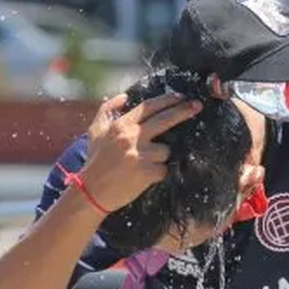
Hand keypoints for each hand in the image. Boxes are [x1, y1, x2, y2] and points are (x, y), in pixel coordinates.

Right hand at [77, 92, 201, 211]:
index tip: (180, 97)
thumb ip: (107, 110)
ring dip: (159, 157)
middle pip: (165, 119)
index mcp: (121, 125)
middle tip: (197, 106)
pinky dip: (158, 173)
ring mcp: (140, 155)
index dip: (167, 100)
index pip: (149, 107)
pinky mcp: (146, 173)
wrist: (91, 192)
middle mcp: (132, 137)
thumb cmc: (95, 161)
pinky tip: (144, 177)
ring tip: (143, 164)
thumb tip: (124, 96)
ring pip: (165, 150)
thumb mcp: (95, 131)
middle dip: (183, 111)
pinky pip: (163, 169)